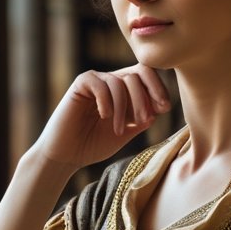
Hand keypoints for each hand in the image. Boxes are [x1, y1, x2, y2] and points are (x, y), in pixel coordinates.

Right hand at [33, 64, 171, 170]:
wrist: (65, 156)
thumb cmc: (93, 145)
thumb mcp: (126, 133)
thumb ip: (142, 119)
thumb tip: (161, 106)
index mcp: (124, 90)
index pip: (148, 76)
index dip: (159, 89)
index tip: (164, 108)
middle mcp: (111, 81)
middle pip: (138, 73)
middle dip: (145, 98)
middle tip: (143, 120)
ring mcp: (96, 81)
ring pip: (121, 81)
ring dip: (124, 108)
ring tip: (119, 130)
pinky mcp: (80, 84)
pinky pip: (100, 83)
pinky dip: (107, 101)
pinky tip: (104, 116)